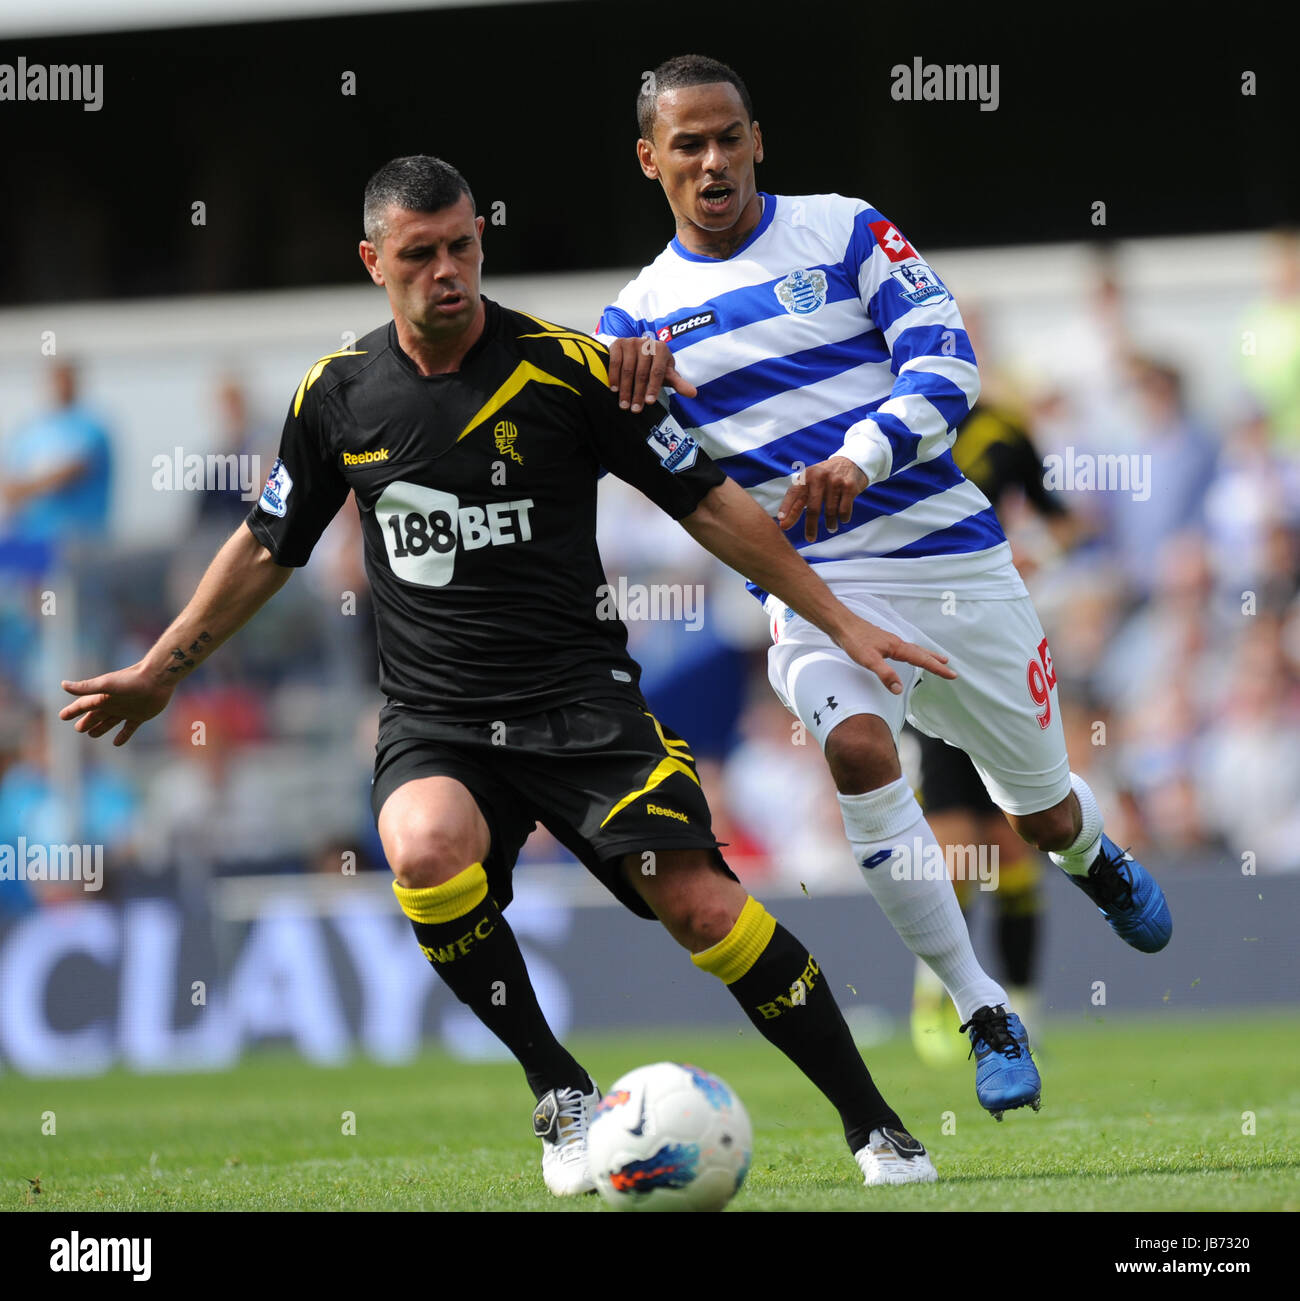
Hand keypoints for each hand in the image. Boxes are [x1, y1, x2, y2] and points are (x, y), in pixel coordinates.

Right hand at [59, 664, 173, 745]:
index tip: (62, 716)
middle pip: (96, 715)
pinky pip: (129, 728)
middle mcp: (113, 703)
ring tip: (92, 734)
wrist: (158, 678)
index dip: (72, 711)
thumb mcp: (106, 685)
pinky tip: (117, 743)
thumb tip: (63, 685)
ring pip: (109, 722)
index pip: (83, 705)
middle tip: (78, 729)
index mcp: (103, 697)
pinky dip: (123, 735)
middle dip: (86, 721)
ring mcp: (127, 710)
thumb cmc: (131, 680)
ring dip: (101, 728)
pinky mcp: (140, 716)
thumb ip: (86, 687)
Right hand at [607, 335, 697, 412]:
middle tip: (635, 409)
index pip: (657, 371)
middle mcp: (646, 343)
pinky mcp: (618, 343)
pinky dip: (614, 377)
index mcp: (661, 349)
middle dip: (638, 393)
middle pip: (641, 372)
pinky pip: (615, 362)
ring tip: (624, 405)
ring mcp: (631, 342)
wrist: (636, 352)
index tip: (649, 403)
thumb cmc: (654, 366)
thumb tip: (693, 394)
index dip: (653, 388)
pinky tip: (614, 389)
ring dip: (625, 389)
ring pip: (627, 369)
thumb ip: (679, 384)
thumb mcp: (667, 374)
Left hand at [777, 455, 868, 541]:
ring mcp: (835, 481)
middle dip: (811, 527)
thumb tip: (782, 525)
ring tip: (831, 527)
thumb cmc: (824, 479)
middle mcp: (819, 477)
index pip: (793, 492)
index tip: (781, 520)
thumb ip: (796, 504)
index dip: (786, 506)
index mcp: (806, 476)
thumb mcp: (809, 486)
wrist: (851, 462)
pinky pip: (844, 510)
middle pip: (813, 508)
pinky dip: (843, 518)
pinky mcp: (849, 487)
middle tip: (810, 538)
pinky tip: (842, 519)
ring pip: (830, 512)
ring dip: (830, 524)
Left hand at [834, 616, 957, 693]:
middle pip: (921, 653)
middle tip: (949, 668)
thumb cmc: (854, 640)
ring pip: (913, 650)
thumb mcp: (870, 660)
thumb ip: (885, 674)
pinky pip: (904, 649)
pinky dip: (912, 653)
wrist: (842, 625)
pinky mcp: (882, 643)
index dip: (937, 668)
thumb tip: (899, 689)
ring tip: (936, 659)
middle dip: (936, 661)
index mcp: (898, 647)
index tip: (951, 674)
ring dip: (926, 656)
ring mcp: (890, 642)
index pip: (922, 659)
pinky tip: (907, 655)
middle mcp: (897, 643)